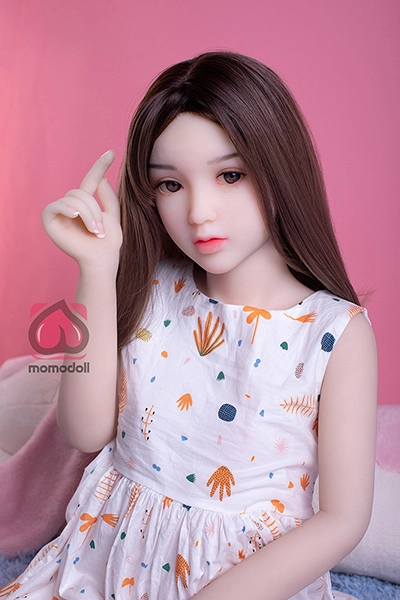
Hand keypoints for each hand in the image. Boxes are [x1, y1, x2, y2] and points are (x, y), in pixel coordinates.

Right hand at [41, 151, 121, 273]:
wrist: (101, 260)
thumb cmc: (108, 244)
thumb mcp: (113, 216)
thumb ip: (108, 197)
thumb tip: (101, 178)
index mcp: (86, 204)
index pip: (91, 180)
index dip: (99, 166)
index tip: (111, 152)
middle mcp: (71, 206)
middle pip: (81, 192)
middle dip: (94, 210)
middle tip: (100, 231)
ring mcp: (59, 213)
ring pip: (74, 198)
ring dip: (88, 215)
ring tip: (94, 232)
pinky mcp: (49, 220)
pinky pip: (57, 205)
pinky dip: (68, 210)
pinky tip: (74, 217)